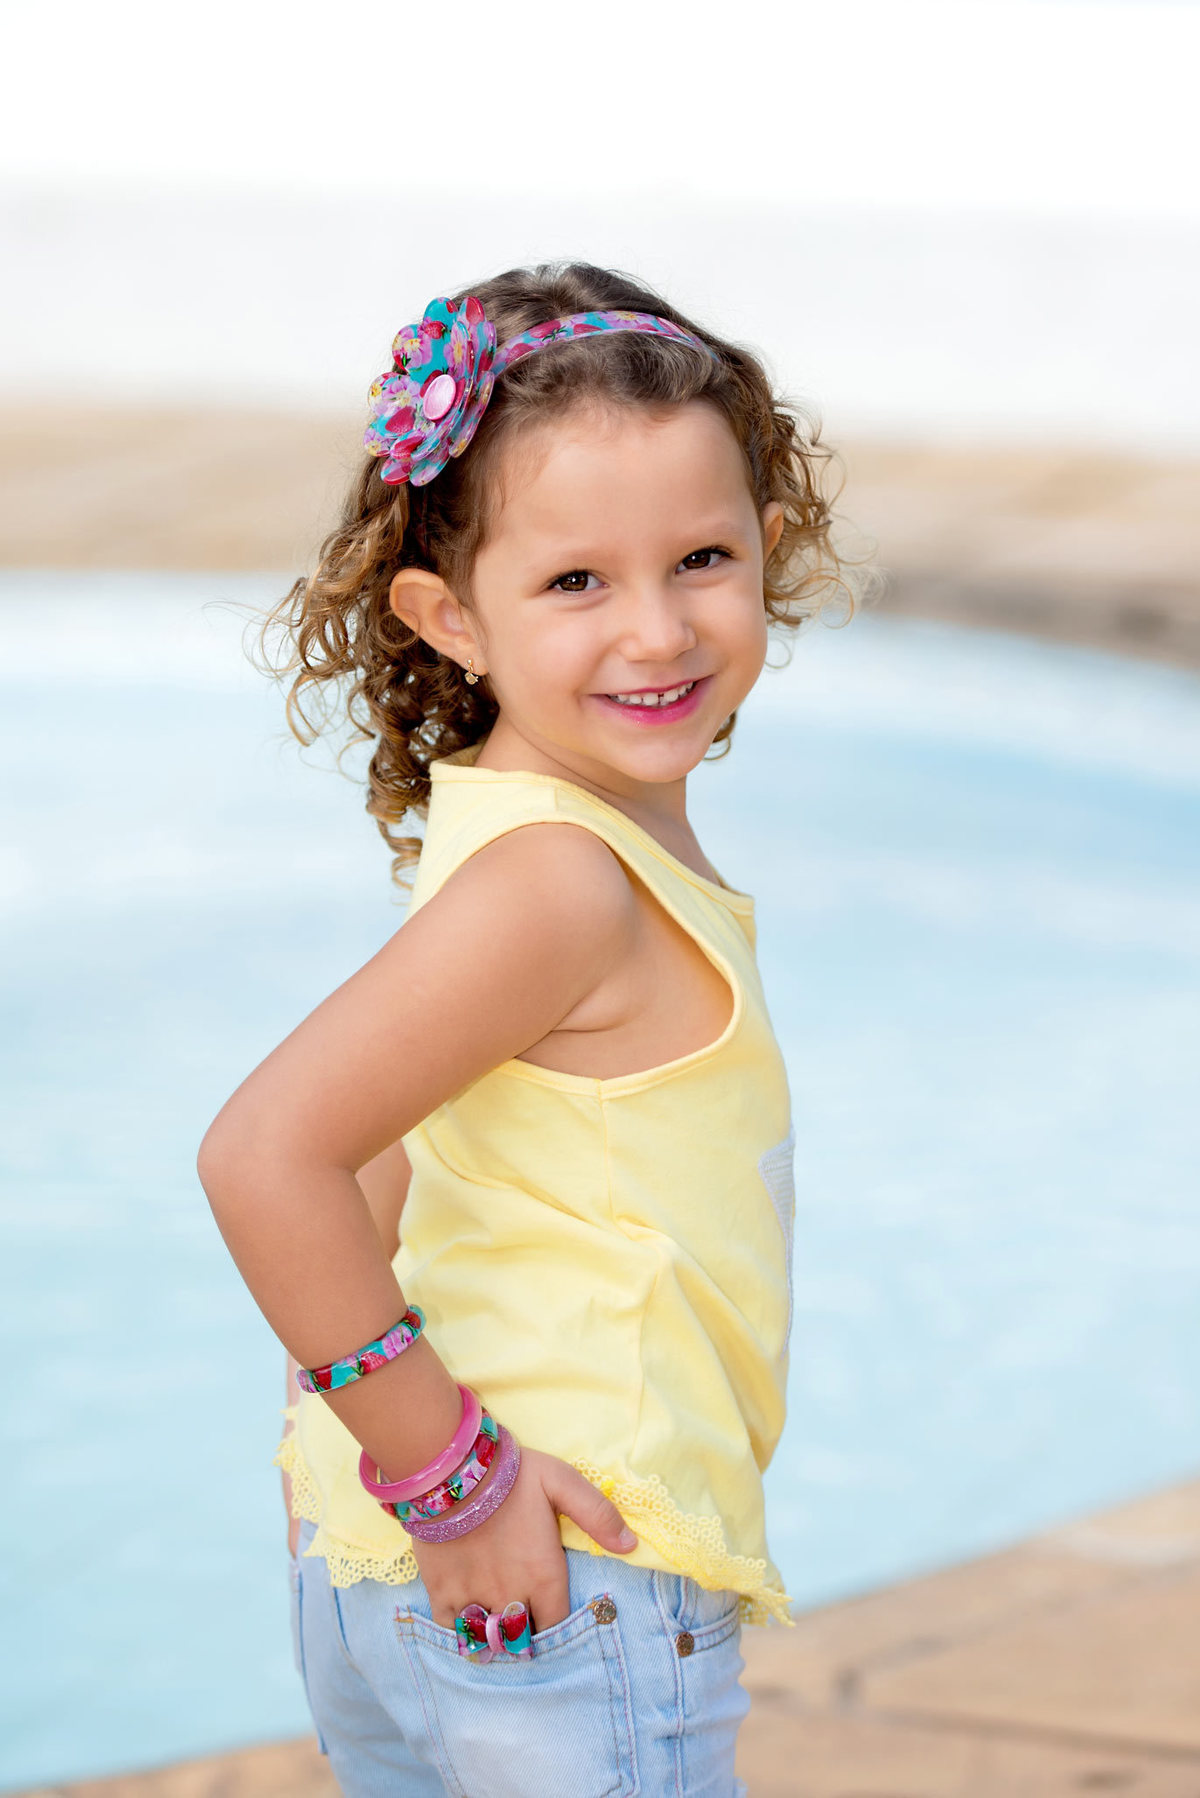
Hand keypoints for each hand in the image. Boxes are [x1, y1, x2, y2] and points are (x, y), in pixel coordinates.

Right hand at [409, 1445, 636, 1633]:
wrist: (451, 1468)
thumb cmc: (511, 1474)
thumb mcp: (563, 1482)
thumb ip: (598, 1514)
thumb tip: (631, 1545)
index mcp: (543, 1576)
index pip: (557, 1625)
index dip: (555, 1624)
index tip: (551, 1616)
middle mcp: (511, 1596)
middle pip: (523, 1640)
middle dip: (526, 1636)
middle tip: (524, 1623)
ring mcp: (475, 1597)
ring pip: (489, 1641)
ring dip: (495, 1638)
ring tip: (498, 1628)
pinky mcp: (442, 1592)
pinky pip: (452, 1630)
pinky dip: (460, 1631)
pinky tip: (467, 1620)